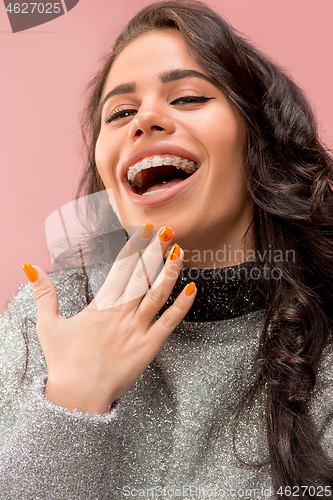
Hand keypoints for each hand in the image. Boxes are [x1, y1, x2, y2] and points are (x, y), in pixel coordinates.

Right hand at [23, 224, 196, 413]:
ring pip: (157, 294)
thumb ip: (44, 294)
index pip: (121, 269)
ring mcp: (136, 329)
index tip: (146, 230)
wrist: (77, 397)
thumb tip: (31, 268)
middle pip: (141, 275)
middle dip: (155, 251)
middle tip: (168, 231)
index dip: (135, 247)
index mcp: (100, 306)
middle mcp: (120, 313)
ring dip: (170, 271)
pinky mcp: (148, 347)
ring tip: (181, 251)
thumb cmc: (63, 362)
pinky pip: (169, 323)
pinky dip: (182, 306)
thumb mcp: (48, 325)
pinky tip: (192, 288)